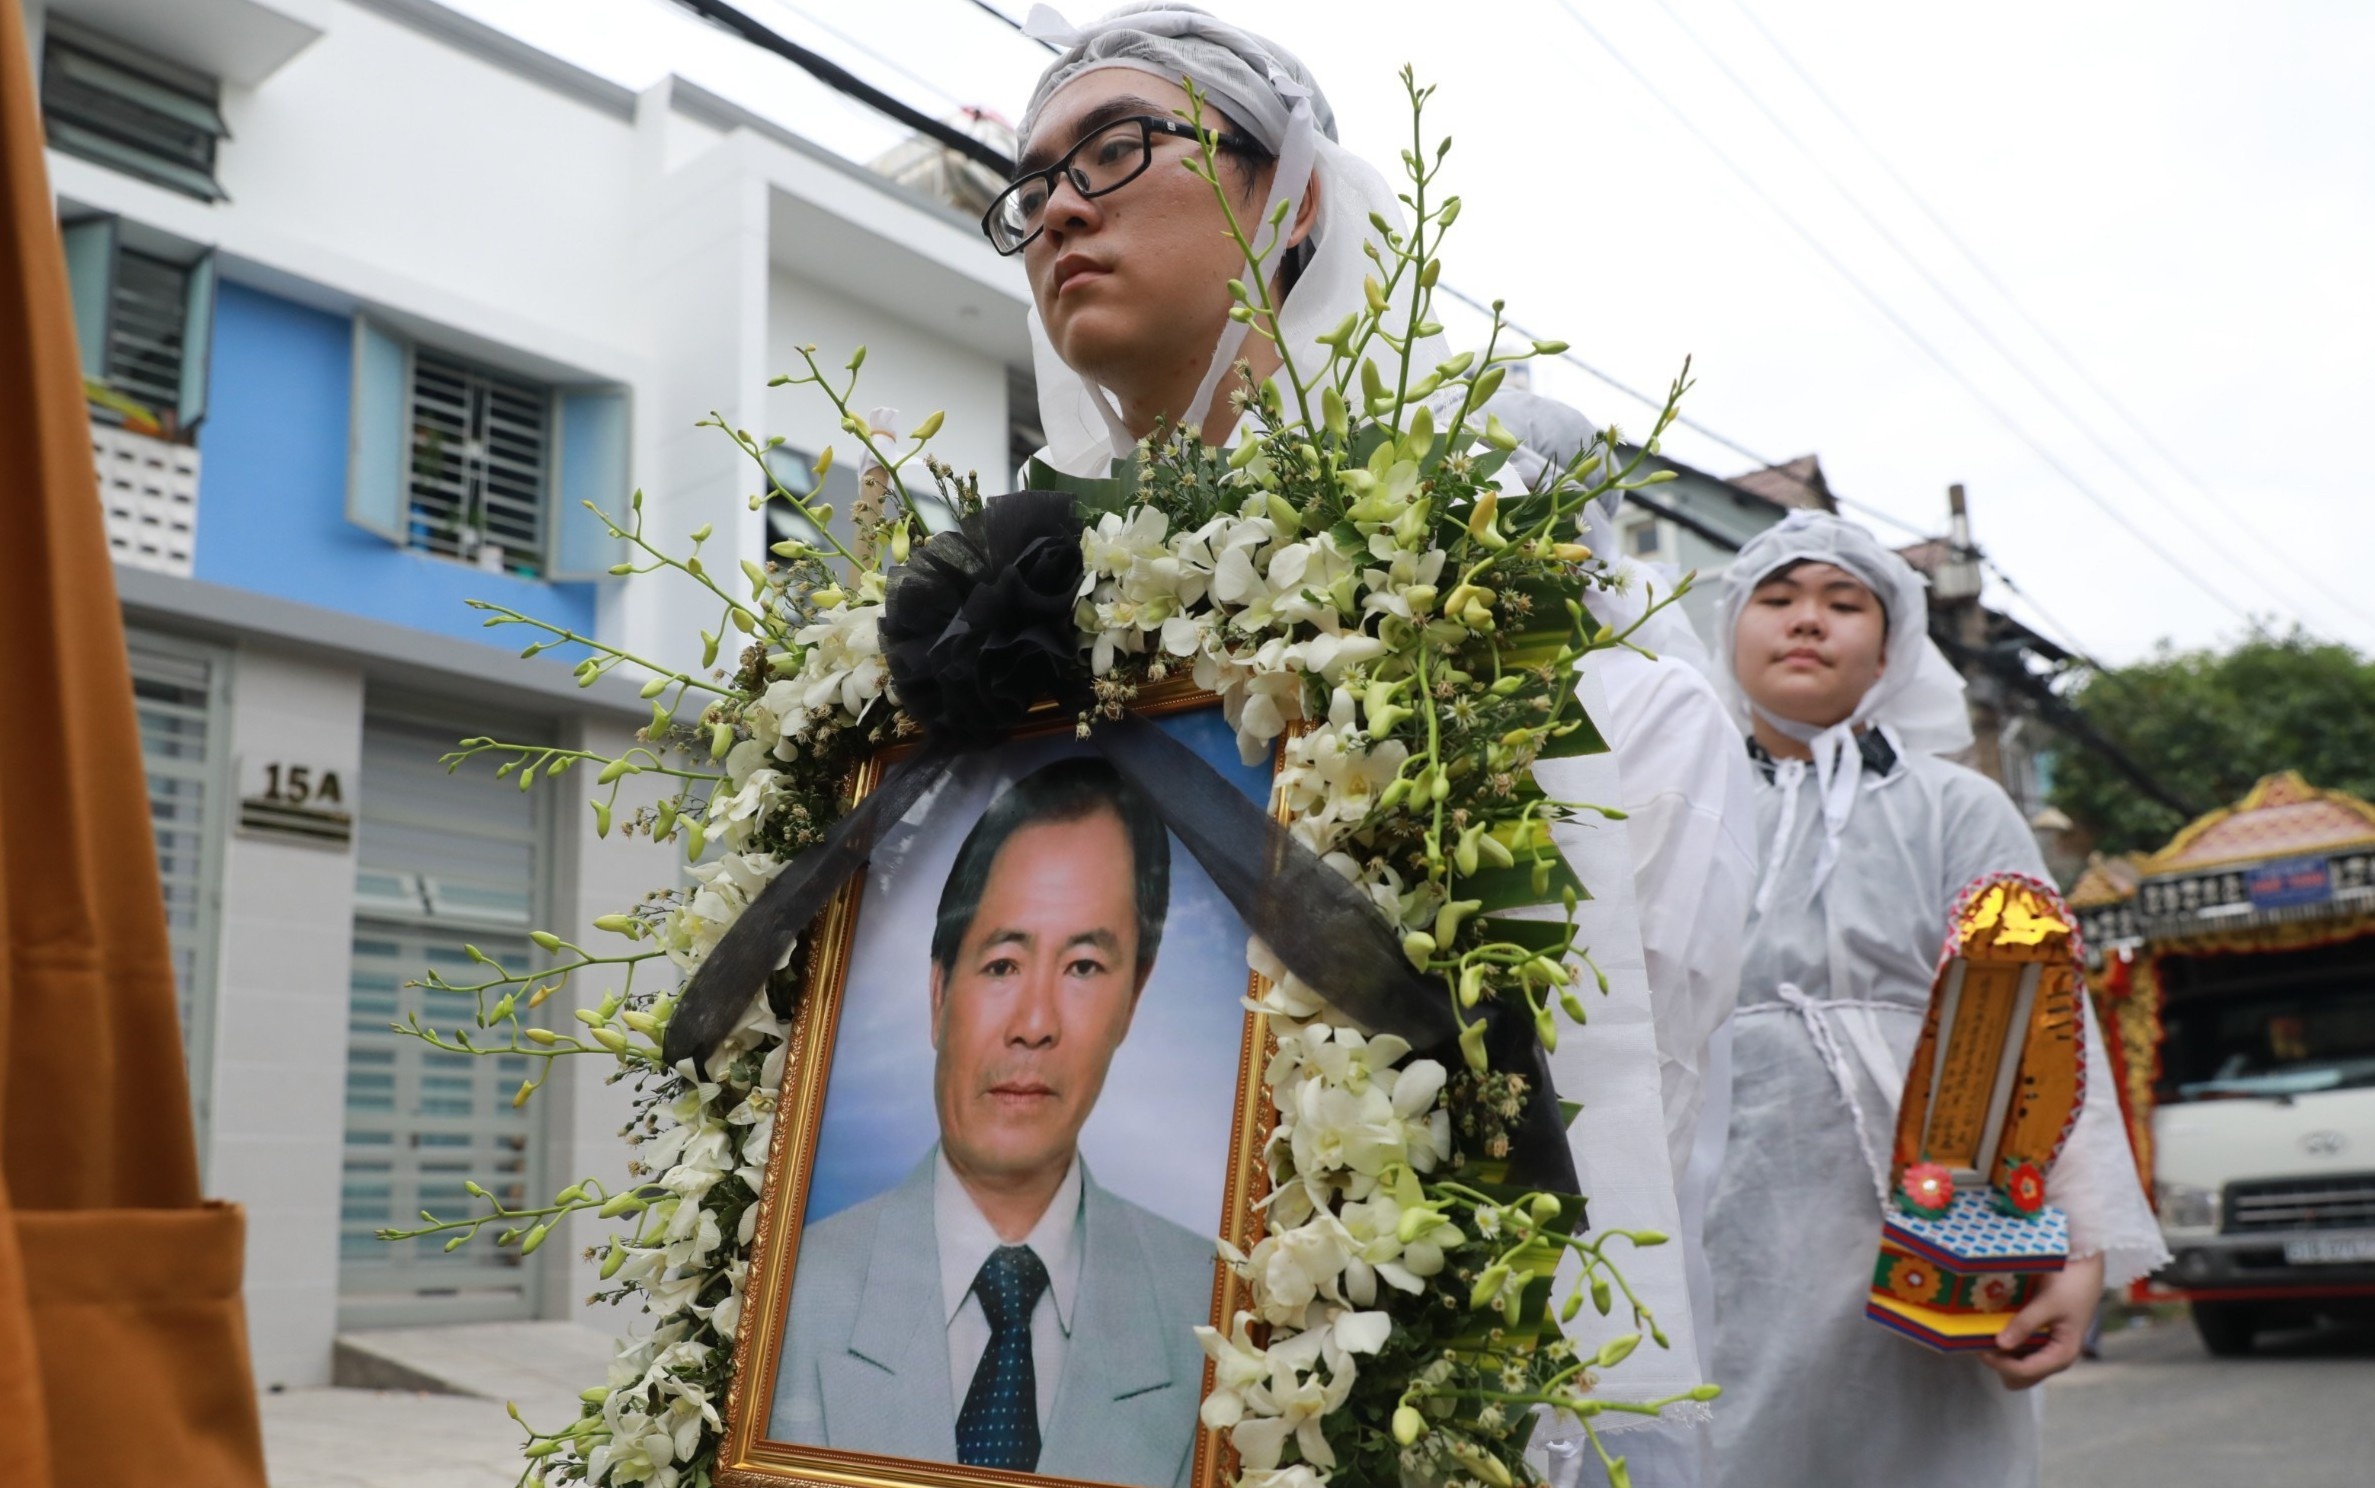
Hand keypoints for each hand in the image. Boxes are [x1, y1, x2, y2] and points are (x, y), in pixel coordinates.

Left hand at [1979, 1252, 2103, 1389]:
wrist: (2085, 1268)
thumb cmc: (2071, 1285)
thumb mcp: (2047, 1303)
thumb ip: (2025, 1324)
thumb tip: (2000, 1344)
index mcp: (2062, 1355)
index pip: (2024, 1371)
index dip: (1999, 1363)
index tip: (1977, 1348)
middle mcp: (2055, 1358)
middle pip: (2020, 1378)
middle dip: (1999, 1364)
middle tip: (1980, 1342)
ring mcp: (2048, 1350)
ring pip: (2018, 1367)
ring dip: (2002, 1356)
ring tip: (1985, 1334)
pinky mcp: (2042, 1340)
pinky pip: (2020, 1352)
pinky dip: (2007, 1345)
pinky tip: (1996, 1328)